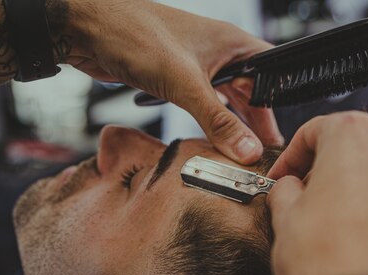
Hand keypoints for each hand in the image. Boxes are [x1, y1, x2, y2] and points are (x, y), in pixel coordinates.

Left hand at [65, 0, 283, 163]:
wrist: (88, 29)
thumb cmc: (136, 34)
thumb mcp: (184, 83)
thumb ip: (217, 120)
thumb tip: (247, 150)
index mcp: (232, 43)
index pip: (270, 75)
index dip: (278, 106)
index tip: (279, 139)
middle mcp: (219, 53)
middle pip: (250, 91)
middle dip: (257, 121)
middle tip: (265, 152)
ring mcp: (197, 65)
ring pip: (226, 98)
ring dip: (233, 123)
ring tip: (243, 152)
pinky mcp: (176, 77)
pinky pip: (202, 102)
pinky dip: (210, 120)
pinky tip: (212, 137)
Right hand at [267, 112, 367, 274]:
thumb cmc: (326, 267)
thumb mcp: (284, 218)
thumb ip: (285, 191)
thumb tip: (289, 190)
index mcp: (355, 139)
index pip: (318, 129)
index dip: (293, 153)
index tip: (284, 173)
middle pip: (358, 147)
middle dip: (329, 169)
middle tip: (306, 195)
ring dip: (363, 185)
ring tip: (338, 216)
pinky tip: (365, 236)